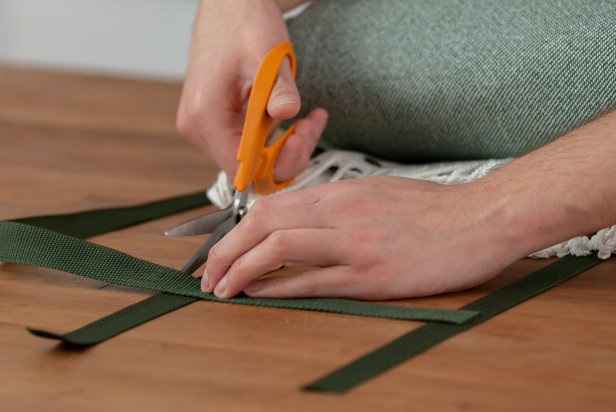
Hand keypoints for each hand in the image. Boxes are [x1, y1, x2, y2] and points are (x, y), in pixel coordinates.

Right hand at [177, 0, 327, 180]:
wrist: (228, 7)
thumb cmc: (242, 23)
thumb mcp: (267, 53)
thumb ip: (278, 87)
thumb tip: (287, 112)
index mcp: (205, 117)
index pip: (243, 169)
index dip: (277, 163)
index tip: (301, 136)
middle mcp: (198, 128)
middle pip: (249, 169)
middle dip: (287, 154)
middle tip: (311, 125)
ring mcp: (203, 128)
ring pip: (251, 161)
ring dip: (284, 147)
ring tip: (308, 119)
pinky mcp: (214, 124)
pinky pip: (247, 146)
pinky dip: (274, 140)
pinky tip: (294, 119)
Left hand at [202, 176, 522, 299]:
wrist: (481, 219)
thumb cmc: (434, 210)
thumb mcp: (379, 194)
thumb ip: (340, 206)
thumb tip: (306, 221)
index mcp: (342, 193)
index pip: (273, 205)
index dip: (238, 227)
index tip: (223, 246)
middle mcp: (341, 213)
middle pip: (266, 223)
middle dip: (227, 248)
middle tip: (209, 272)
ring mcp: (355, 243)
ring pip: (280, 248)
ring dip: (242, 268)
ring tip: (221, 288)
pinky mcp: (372, 273)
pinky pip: (314, 279)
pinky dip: (278, 286)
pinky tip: (257, 293)